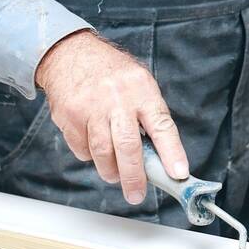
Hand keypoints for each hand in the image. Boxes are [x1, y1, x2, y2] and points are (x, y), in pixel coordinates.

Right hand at [34, 29, 188, 204]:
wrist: (71, 54)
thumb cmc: (112, 74)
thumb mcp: (139, 83)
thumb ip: (148, 115)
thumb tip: (159, 157)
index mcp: (142, 90)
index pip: (162, 125)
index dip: (172, 152)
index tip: (179, 174)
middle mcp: (118, 99)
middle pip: (128, 146)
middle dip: (134, 177)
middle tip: (136, 194)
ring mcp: (92, 108)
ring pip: (102, 153)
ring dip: (110, 171)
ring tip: (115, 175)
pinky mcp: (70, 116)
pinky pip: (82, 149)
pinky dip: (89, 155)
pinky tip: (93, 146)